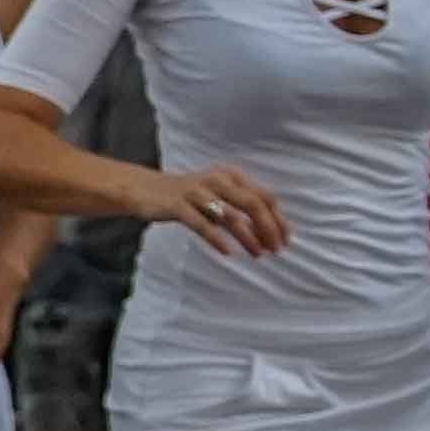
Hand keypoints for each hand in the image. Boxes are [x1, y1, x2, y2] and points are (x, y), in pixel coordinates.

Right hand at [135, 161, 287, 261]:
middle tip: (276, 249)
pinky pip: (201, 224)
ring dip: (248, 237)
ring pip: (230, 215)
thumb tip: (268, 231)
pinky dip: (217, 239)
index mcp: (230, 176)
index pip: (264, 196)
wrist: (143, 189)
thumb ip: (239, 207)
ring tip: (257, 254)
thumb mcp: (216, 195)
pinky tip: (227, 252)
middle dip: (268, 228)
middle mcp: (217, 180)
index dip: (279, 219)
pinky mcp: (177, 205)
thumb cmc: (186, 196)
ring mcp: (196, 192)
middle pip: (253, 204)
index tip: (286, 239)